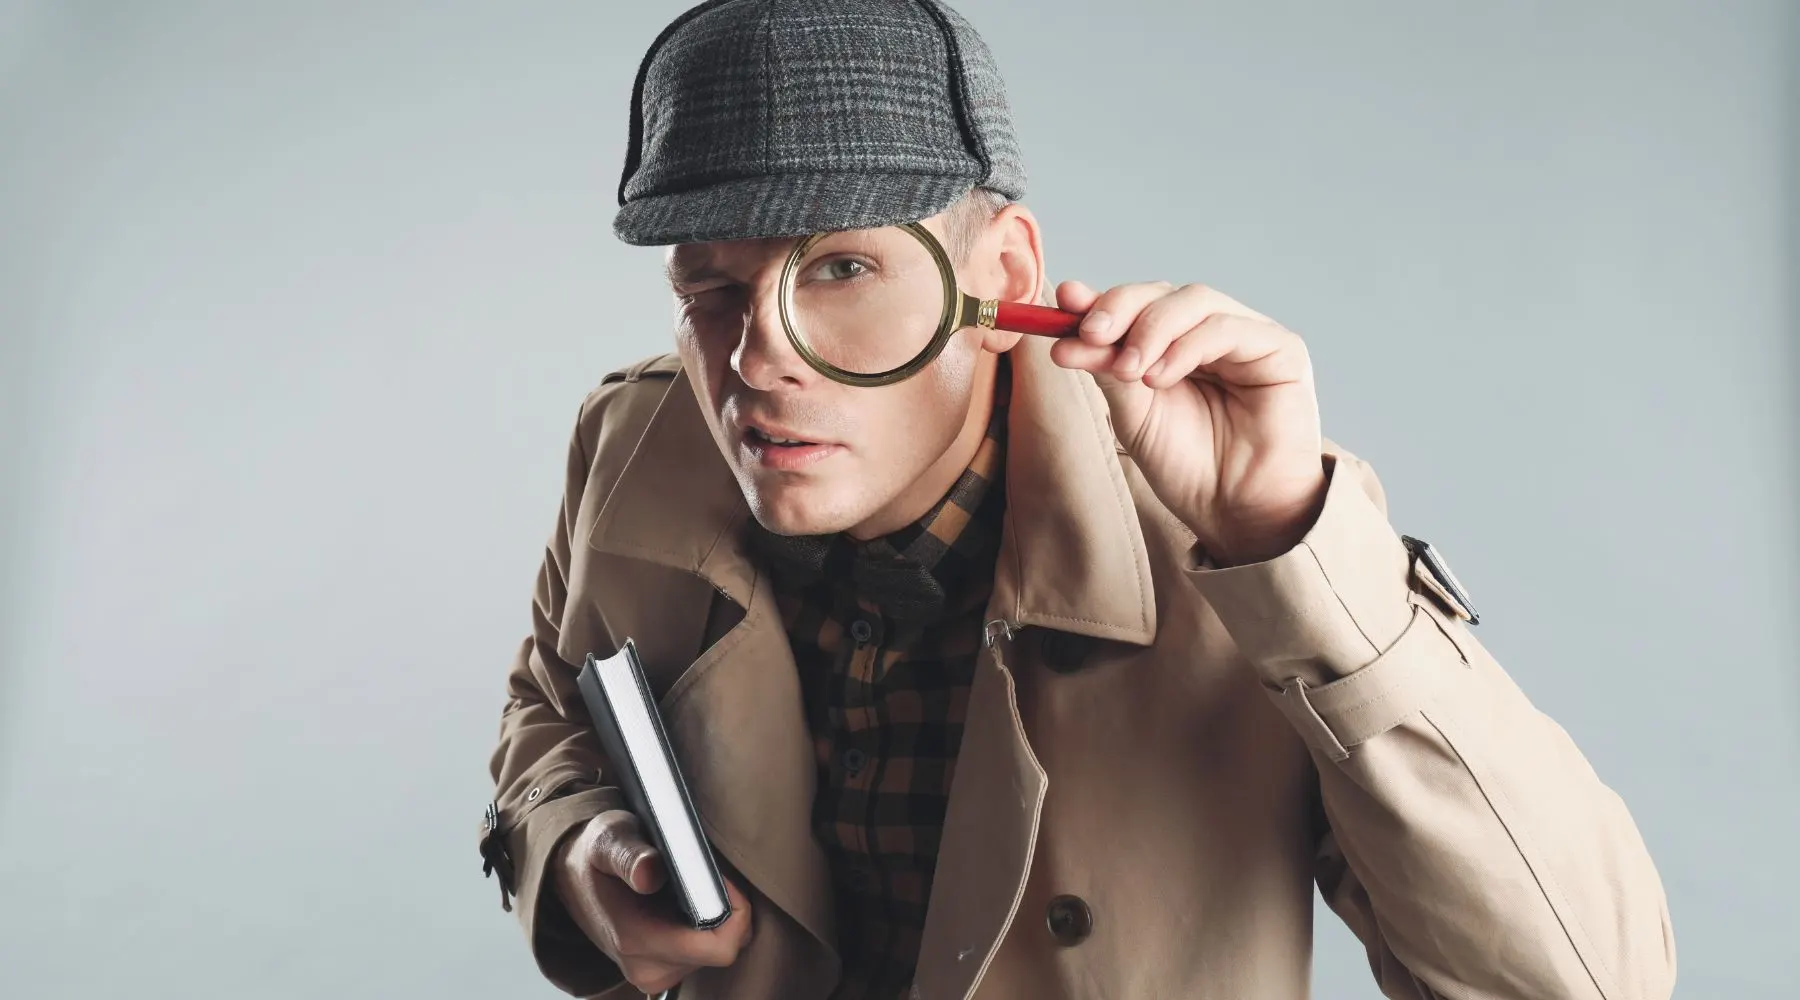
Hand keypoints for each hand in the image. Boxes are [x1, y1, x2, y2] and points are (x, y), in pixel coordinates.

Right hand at [551, 809, 753, 994]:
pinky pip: (703, 954)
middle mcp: (647, 968)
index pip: (719, 948)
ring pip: (716, 951)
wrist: (571, 877)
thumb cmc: (595, 853)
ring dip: (714, 918)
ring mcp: (653, 974)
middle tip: (705, 874)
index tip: (721, 876)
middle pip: (723, 949)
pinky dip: (704, 927)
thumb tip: (650, 873)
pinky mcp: (659, 971)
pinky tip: (686, 903)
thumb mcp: (608, 839)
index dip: (735, 911)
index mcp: (637, 939)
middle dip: (726, 910)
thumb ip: (628, 855)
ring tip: (690, 886)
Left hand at [1047, 280, 1327, 565]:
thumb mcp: (1133, 413)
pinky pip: (1227, 327)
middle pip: (1163, 293)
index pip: (1137, 305)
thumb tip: (1064, 333)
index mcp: (1176, 344)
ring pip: (1194, 300)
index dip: (1101, 300)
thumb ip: (1107, 369)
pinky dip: (1187, 346)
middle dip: (1121, 308)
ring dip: (1151, 329)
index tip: (1065, 301)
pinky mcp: (1281, 350)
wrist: (1235, 512)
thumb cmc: (1189, 467)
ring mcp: (1248, 337)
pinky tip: (1161, 378)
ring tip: (1129, 370)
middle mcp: (1212, 332)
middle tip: (1091, 333)